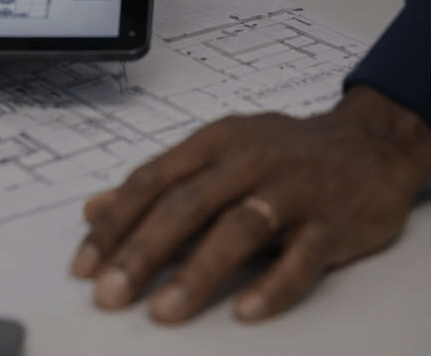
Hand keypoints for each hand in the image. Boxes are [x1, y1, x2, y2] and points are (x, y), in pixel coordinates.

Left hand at [72, 85, 430, 322]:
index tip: (85, 264)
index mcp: (214, 142)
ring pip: (239, 229)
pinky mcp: (330, 222)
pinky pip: (301, 257)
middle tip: (110, 294)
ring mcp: (291, 190)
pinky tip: (246, 311)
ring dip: (198, 272)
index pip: (153, 181)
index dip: (116, 223)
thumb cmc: (282, 152)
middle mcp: (248, 160)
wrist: (366, 144)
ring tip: (164, 311)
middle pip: (187, 205)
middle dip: (143, 252)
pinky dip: (273, 285)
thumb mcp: (217, 152)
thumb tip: (94, 209)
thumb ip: (159, 182)